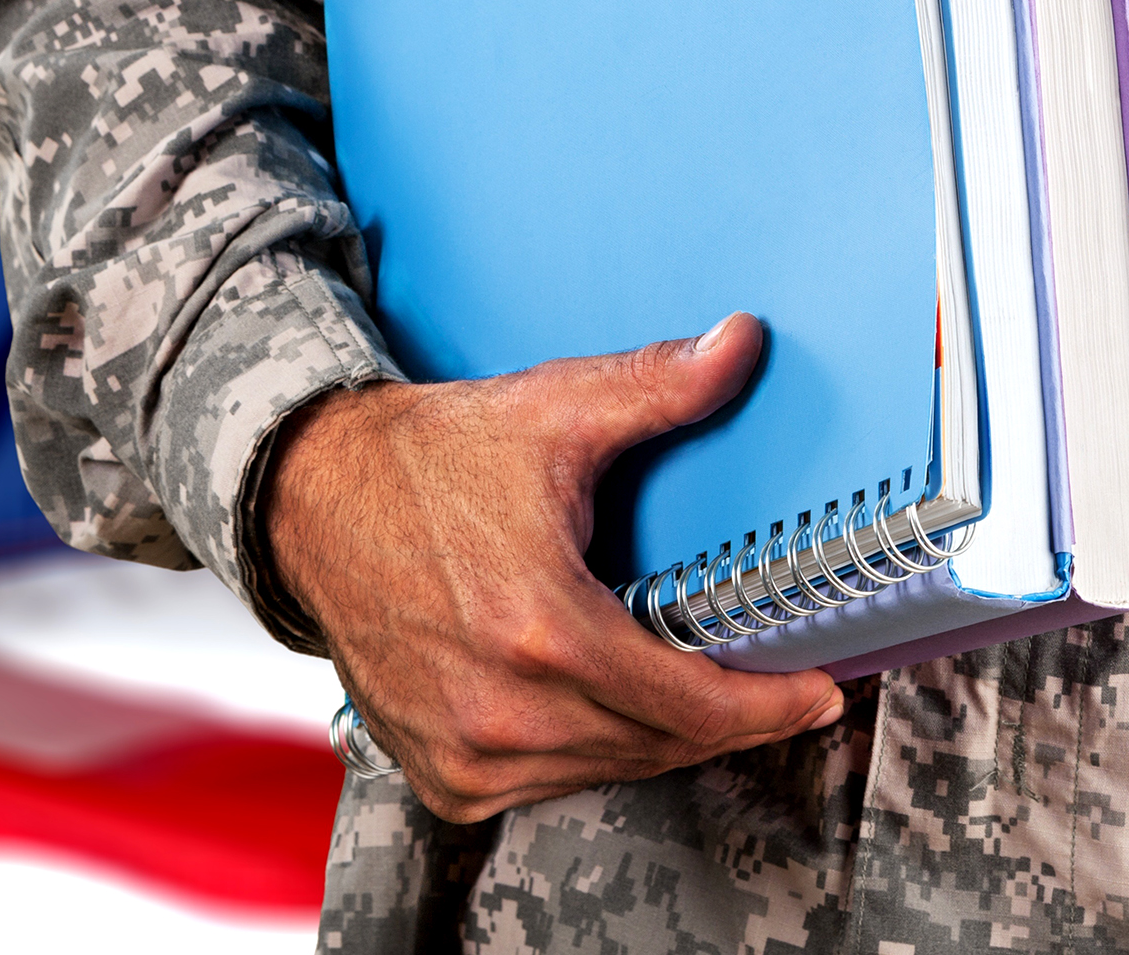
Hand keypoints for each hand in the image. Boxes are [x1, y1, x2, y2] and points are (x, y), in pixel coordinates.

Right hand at [265, 312, 843, 821]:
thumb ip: (658, 387)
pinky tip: (616, 711)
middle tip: (782, 691)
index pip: (692, 705)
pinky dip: (594, 755)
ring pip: (612, 771)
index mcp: (542, 631)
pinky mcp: (443, 774)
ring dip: (665, 739)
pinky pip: (551, 785)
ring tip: (706, 694)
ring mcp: (466, 753)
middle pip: (662, 744)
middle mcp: (502, 709)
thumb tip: (744, 344)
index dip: (769, 706)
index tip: (819, 695)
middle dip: (731, 719)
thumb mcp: (552, 411)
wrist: (309, 500)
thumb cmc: (427, 459)